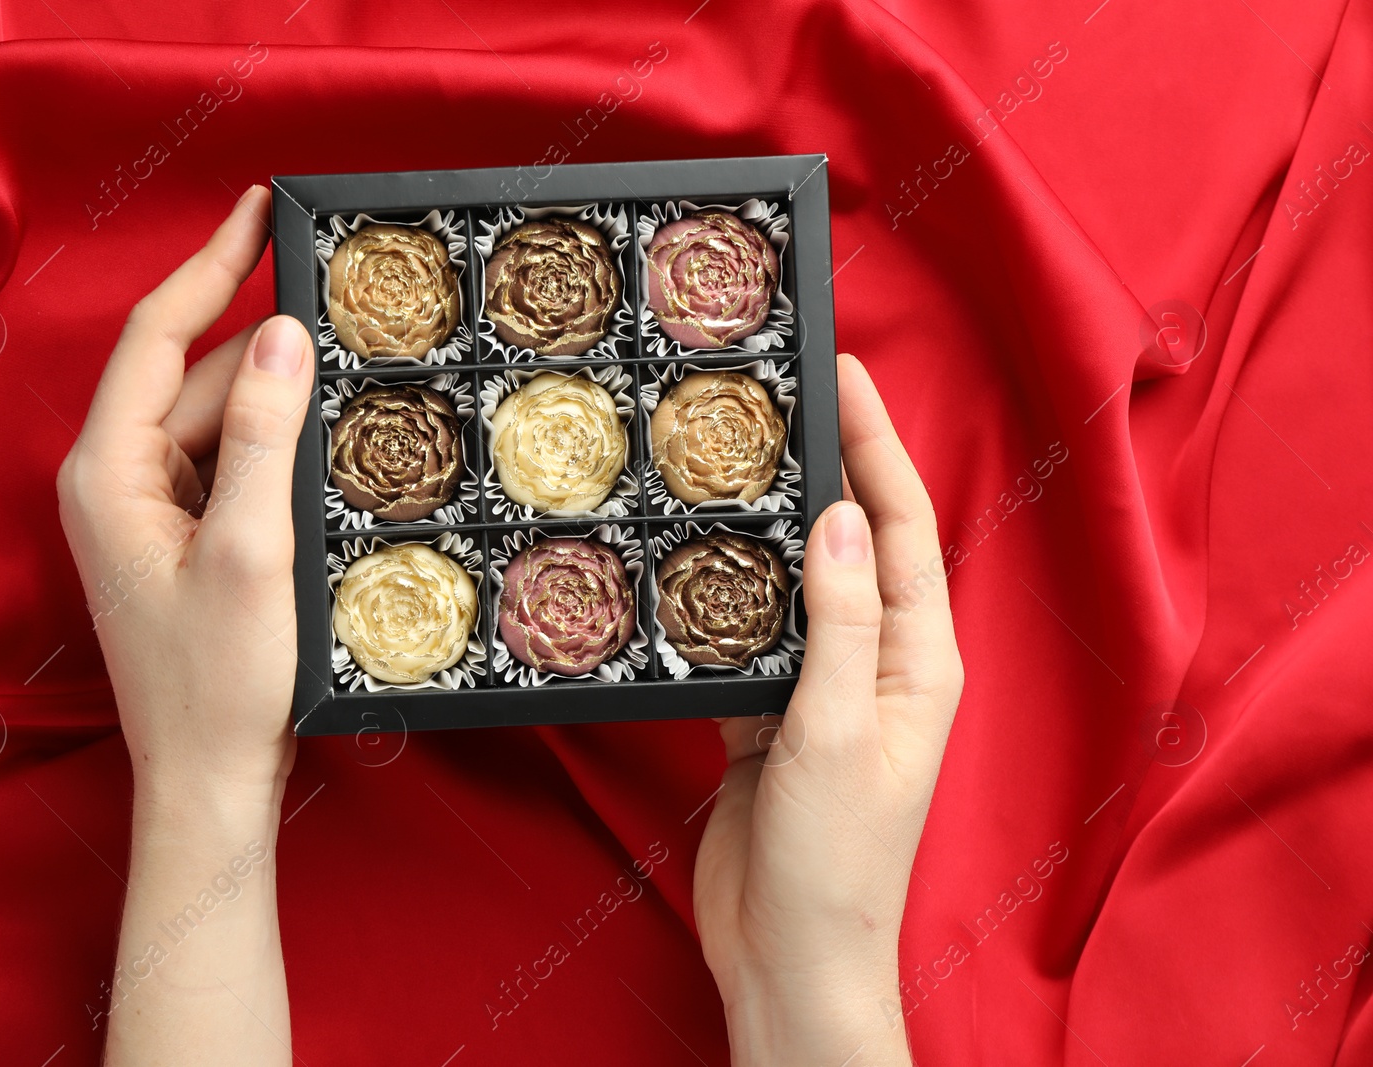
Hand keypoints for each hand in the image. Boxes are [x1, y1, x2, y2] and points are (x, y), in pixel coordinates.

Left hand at [56, 184, 312, 812]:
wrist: (208, 781)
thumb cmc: (221, 680)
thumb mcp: (251, 548)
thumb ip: (263, 435)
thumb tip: (281, 333)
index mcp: (109, 471)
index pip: (156, 336)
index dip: (213, 263)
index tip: (262, 205)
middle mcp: (117, 481)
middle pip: (192, 375)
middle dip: (259, 333)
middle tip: (339, 288)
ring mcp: (150, 513)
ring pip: (217, 421)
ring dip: (275, 394)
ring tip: (351, 363)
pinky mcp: (185, 542)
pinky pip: (230, 466)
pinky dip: (274, 445)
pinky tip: (328, 439)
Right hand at [694, 353, 962, 1065]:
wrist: (788, 955)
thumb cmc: (835, 861)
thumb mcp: (836, 730)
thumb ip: (838, 622)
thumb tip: (838, 520)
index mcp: (918, 661)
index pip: (903, 527)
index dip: (876, 447)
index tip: (844, 375)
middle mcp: (877, 665)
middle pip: (854, 542)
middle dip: (826, 467)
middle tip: (781, 399)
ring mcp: (820, 691)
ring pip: (796, 584)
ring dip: (771, 526)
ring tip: (732, 460)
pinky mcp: (769, 719)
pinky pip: (751, 637)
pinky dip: (726, 596)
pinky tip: (696, 560)